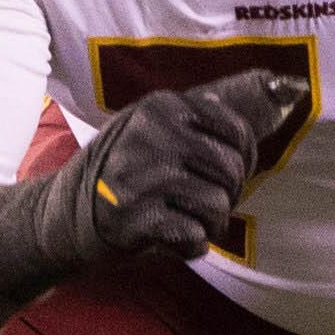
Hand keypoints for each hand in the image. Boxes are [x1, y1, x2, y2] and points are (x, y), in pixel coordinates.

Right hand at [0, 69, 306, 302]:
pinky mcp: (134, 218)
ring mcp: (141, 175)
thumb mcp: (151, 128)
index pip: (237, 132)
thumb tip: (275, 88)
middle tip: (204, 205)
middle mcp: (152, 134)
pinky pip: (195, 236)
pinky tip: (172, 239)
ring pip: (219, 206)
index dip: (245, 162)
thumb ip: (200, 117)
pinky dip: (192, 246)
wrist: (60, 215)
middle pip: (231, 171)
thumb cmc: (121, 172)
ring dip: (211, 224)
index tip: (231, 176)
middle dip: (228, 196)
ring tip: (187, 222)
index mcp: (162, 106)